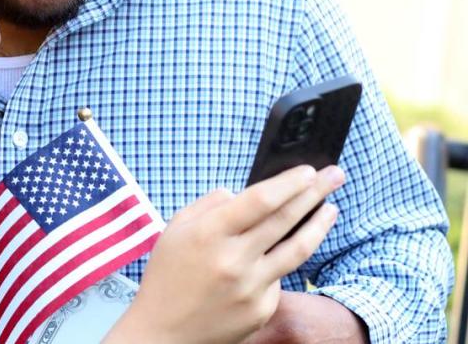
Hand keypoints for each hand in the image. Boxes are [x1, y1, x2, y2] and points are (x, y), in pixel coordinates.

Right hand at [103, 165, 344, 343]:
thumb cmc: (167, 275)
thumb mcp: (176, 229)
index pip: (260, 200)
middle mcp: (233, 260)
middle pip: (285, 219)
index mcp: (209, 234)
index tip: (307, 170)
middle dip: (315, 192)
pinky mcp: (261, 310)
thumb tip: (241, 193)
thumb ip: (209, 205)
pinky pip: (278, 278)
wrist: (163, 331)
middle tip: (335, 174)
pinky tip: (275, 257)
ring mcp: (251, 287)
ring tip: (332, 208)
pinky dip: (280, 262)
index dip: (288, 183)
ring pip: (298, 250)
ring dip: (319, 225)